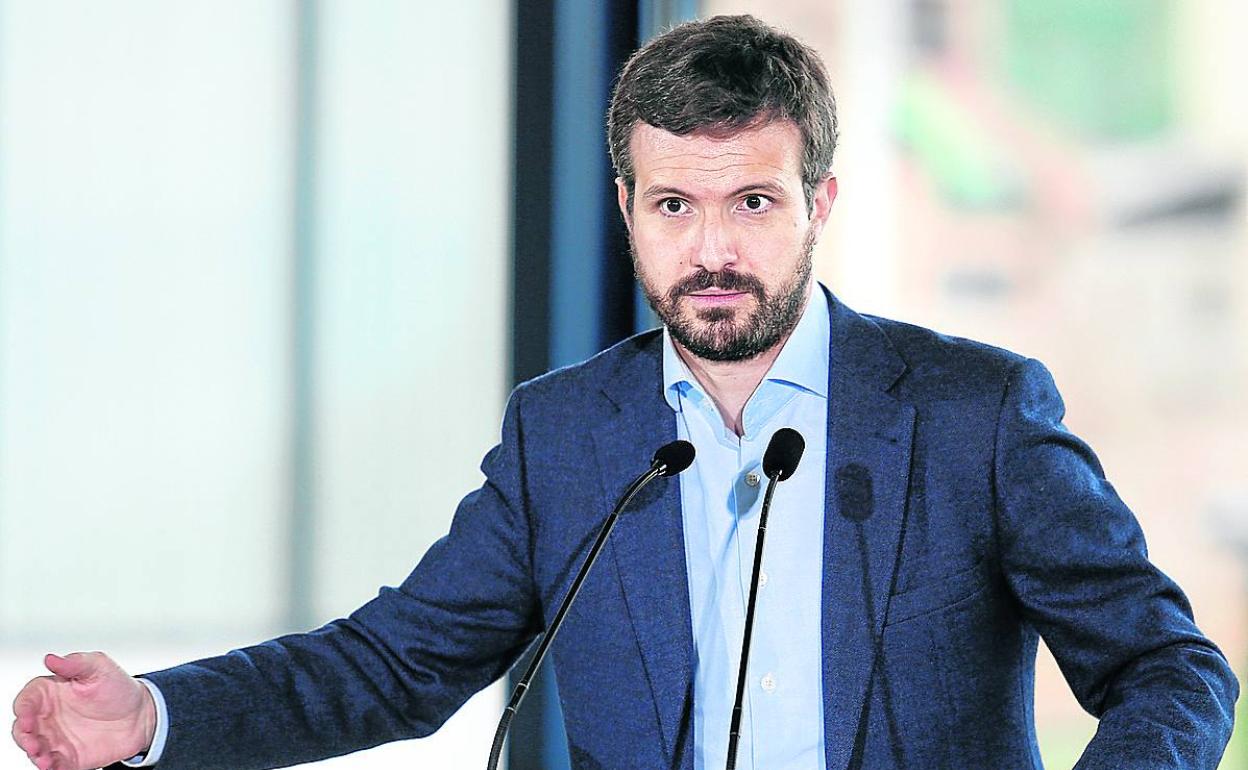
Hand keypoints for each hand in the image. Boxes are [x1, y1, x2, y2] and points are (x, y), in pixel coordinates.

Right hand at [11, 652, 155, 769]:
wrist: (141, 715)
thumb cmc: (118, 688)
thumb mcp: (100, 667)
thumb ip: (75, 662)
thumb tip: (51, 658)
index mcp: (50, 692)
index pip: (27, 700)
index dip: (24, 709)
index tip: (27, 717)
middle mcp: (48, 717)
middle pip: (24, 728)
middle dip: (23, 736)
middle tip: (32, 742)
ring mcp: (56, 738)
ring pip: (35, 749)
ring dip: (34, 754)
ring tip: (43, 758)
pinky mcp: (68, 757)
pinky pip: (53, 765)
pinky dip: (49, 767)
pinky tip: (52, 766)